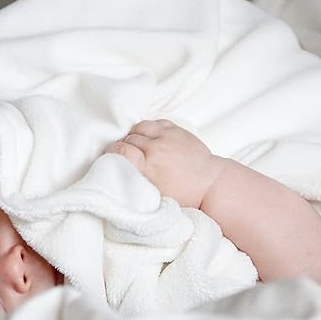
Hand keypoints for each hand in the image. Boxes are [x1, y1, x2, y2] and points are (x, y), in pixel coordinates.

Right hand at [105, 120, 224, 207]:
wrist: (210, 184)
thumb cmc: (183, 196)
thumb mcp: (155, 197)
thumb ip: (136, 184)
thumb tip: (118, 178)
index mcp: (149, 168)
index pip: (120, 150)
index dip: (112, 152)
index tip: (110, 157)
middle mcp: (156, 149)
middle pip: (128, 139)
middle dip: (123, 145)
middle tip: (124, 155)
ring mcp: (167, 137)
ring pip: (139, 127)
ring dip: (134, 135)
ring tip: (137, 146)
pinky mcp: (176, 130)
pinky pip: (154, 122)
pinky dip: (148, 129)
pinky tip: (149, 138)